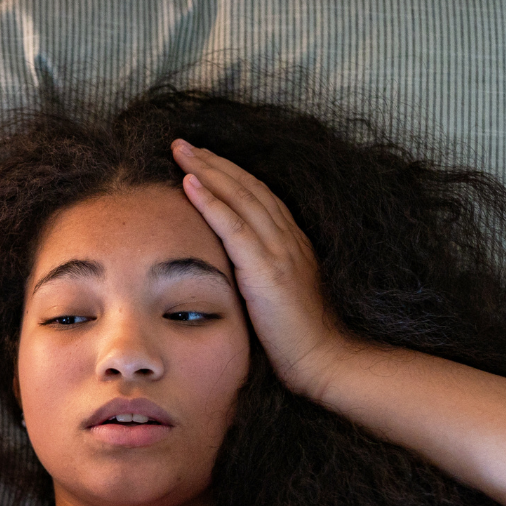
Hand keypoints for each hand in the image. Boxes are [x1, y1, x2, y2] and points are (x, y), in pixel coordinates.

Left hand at [171, 138, 358, 397]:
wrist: (325, 362)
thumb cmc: (297, 342)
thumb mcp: (276, 298)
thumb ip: (257, 277)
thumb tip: (228, 273)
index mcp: (292, 245)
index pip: (258, 197)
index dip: (229, 175)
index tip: (202, 160)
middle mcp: (288, 239)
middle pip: (248, 188)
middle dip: (214, 162)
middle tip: (183, 143)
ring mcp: (280, 252)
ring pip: (240, 198)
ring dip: (208, 170)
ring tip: (180, 151)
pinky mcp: (267, 270)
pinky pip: (234, 226)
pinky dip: (211, 201)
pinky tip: (190, 183)